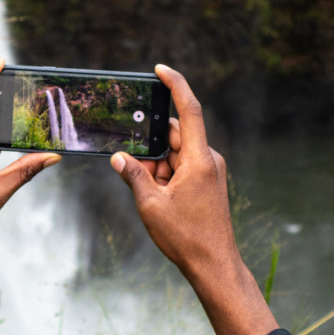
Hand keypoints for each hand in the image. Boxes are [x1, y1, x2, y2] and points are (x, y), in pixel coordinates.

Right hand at [110, 64, 276, 334]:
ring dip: (157, 166)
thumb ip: (134, 175)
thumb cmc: (186, 237)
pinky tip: (155, 196)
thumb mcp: (150, 205)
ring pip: (176, 155)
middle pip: (176, 136)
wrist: (214, 265)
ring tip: (148, 193)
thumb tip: (119, 158)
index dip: (176, 86)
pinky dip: (166, 176)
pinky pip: (182, 168)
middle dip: (152, 147)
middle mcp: (209, 160)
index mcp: (200, 160)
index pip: (190, 110)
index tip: (161, 70)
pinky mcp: (208, 184)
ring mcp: (210, 172)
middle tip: (132, 162)